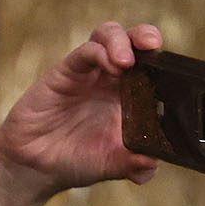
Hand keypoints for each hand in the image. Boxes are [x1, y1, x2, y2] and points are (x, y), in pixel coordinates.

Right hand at [0, 21, 162, 202]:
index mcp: (127, 96)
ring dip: (122, 40)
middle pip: (131, 40)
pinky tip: (112, 66)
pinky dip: (100, 52)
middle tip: (153, 46)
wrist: (34, 169)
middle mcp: (108, 79)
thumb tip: (151, 165)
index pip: (150, 63)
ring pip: (107, 36)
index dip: (160, 58)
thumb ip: (132, 164)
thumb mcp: (110, 165)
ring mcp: (86, 74)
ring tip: (127, 61)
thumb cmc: (73, 162)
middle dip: (145, 35)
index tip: (170, 66)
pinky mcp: (63, 73)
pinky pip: (85, 52)